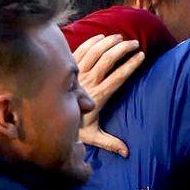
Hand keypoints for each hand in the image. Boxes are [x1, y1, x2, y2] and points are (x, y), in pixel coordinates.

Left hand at [74, 34, 145, 157]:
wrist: (47, 119)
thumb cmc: (74, 126)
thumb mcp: (93, 136)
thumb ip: (110, 142)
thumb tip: (126, 152)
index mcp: (97, 96)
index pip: (118, 76)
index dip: (130, 65)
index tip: (142, 56)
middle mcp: (88, 82)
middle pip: (107, 59)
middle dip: (123, 49)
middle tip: (135, 43)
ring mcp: (77, 73)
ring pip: (95, 52)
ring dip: (109, 42)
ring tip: (122, 38)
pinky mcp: (69, 68)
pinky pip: (81, 49)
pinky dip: (92, 41)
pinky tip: (102, 36)